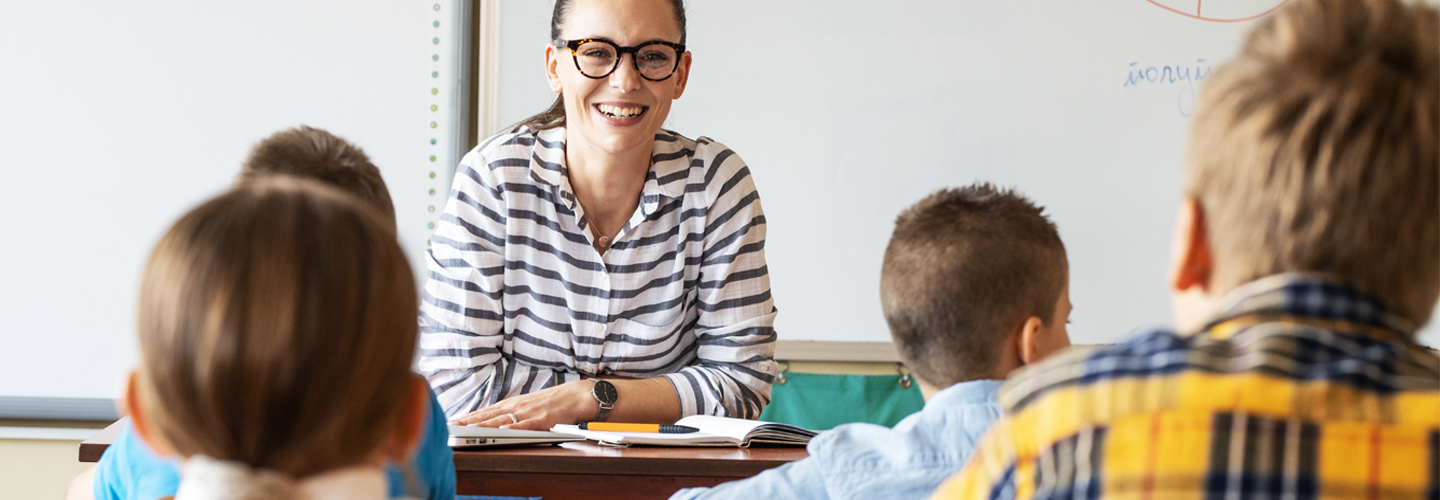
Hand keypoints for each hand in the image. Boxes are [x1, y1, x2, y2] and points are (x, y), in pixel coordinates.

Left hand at [448, 380, 593, 430]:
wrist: (575, 395)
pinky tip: (504, 430)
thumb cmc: (549, 402)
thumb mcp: (525, 405)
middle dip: (469, 421)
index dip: (467, 416)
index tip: (451, 421)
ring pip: (503, 419)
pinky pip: (527, 424)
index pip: (485, 411)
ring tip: (469, 429)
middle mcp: (517, 406)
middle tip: (452, 426)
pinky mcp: (543, 419)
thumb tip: (490, 420)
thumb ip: (508, 412)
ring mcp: (529, 412)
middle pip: (489, 415)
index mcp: (512, 403)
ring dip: (485, 425)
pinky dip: (515, 427)